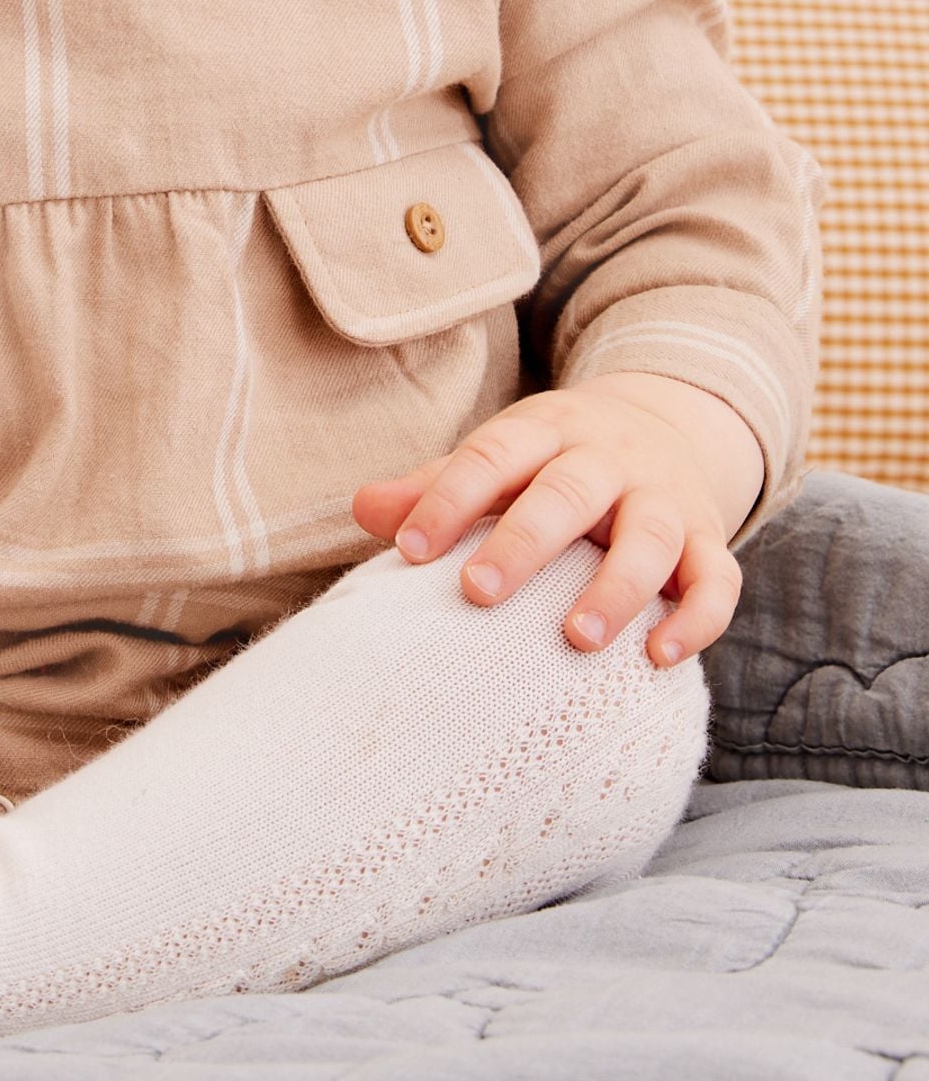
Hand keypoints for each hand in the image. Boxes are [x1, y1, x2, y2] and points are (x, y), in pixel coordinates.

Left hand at [349, 372, 763, 666]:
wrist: (666, 422)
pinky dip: (697, 617)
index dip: (449, 500)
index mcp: (545, 430)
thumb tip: (363, 509)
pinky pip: (717, 577)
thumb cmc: (554, 460)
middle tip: (477, 593)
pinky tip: (660, 658)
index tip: (408, 551)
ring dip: (615, 589)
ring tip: (576, 641)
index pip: (493, 457)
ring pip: (649, 536)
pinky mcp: (708, 538)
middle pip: (569, 491)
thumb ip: (437, 484)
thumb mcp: (500, 456)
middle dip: (524, 541)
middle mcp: (609, 457)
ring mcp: (665, 497)